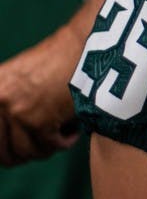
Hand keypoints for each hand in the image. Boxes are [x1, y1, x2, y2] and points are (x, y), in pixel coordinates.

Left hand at [0, 26, 82, 164]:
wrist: (87, 45)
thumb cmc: (62, 58)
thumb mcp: (21, 76)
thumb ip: (9, 102)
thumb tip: (8, 144)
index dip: (5, 150)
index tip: (17, 153)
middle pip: (5, 152)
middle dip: (26, 153)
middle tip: (44, 143)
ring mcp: (17, 112)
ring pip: (29, 152)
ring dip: (48, 146)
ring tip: (62, 131)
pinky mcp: (40, 121)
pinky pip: (51, 147)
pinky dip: (65, 142)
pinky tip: (74, 129)